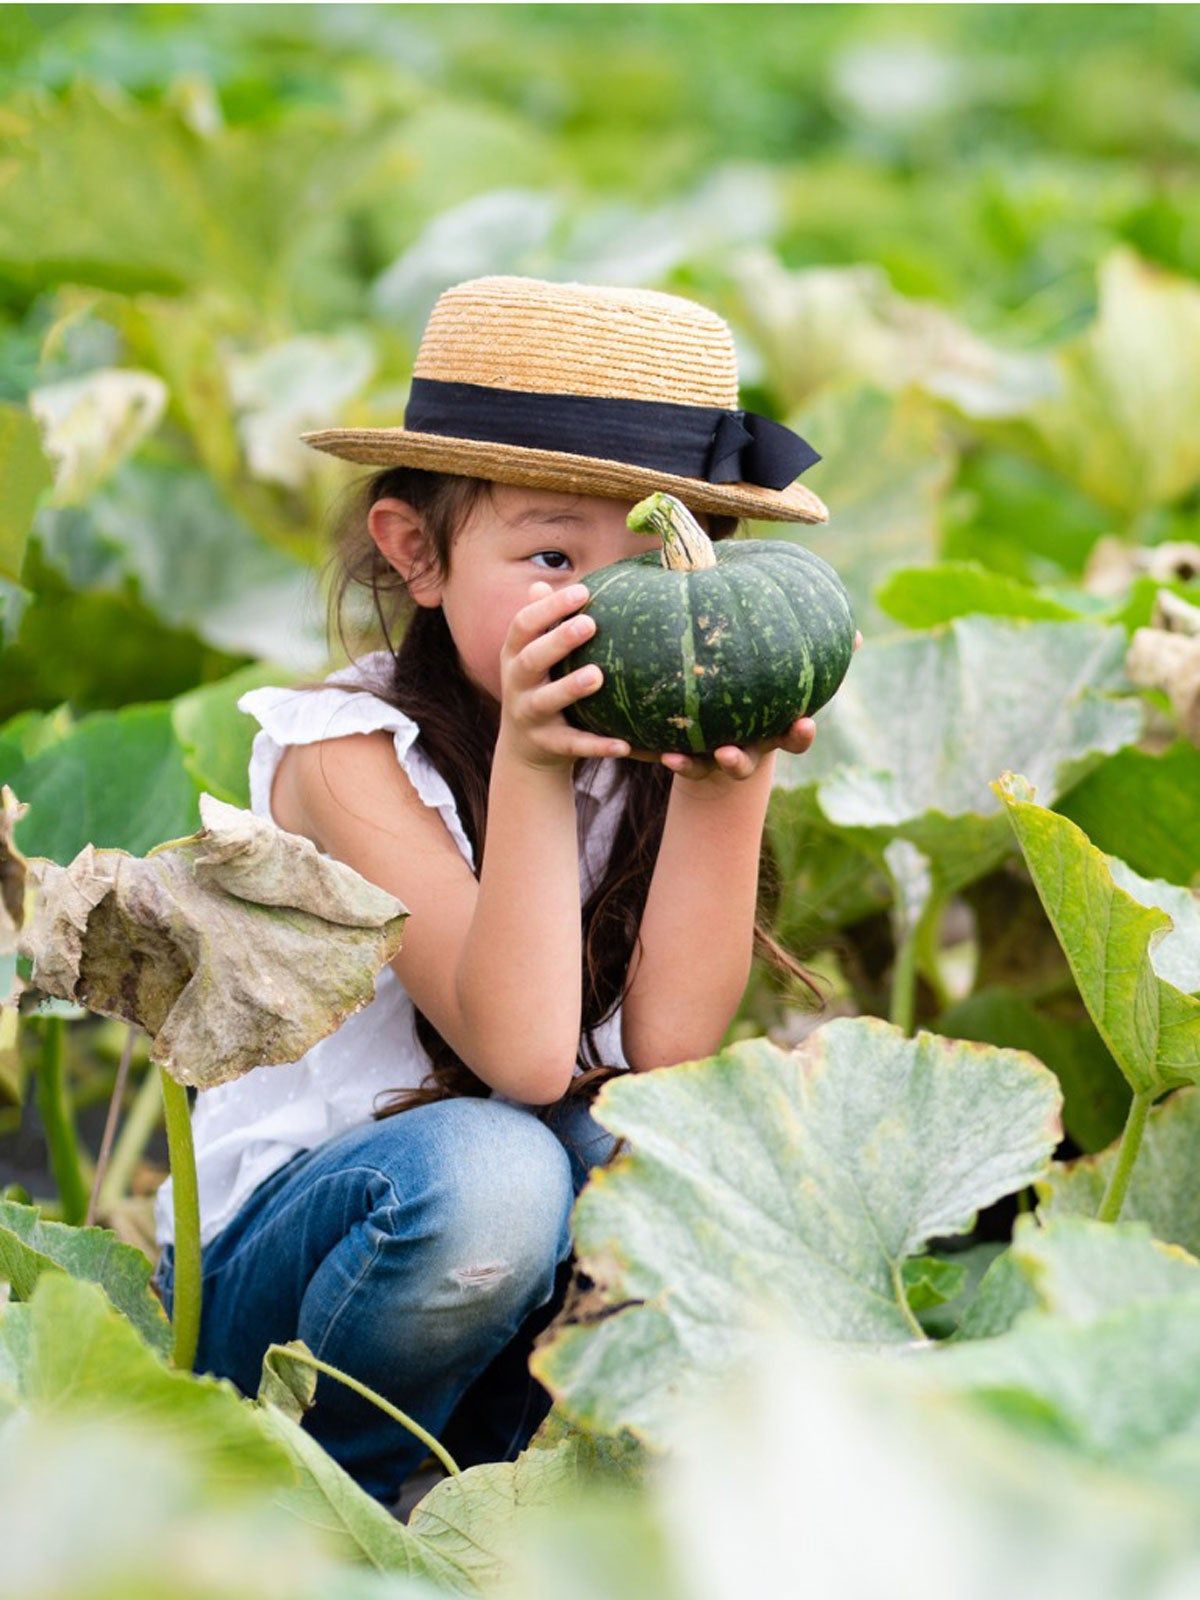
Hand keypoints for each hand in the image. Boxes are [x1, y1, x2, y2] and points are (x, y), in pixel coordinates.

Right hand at [497, 580, 630, 772]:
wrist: (525, 747)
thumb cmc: (541, 685)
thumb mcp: (534, 653)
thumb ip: (543, 623)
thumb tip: (544, 582)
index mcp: (514, 654)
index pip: (524, 624)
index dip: (549, 607)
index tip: (582, 591)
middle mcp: (516, 683)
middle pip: (532, 658)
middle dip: (558, 640)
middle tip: (590, 624)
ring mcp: (529, 715)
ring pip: (546, 701)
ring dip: (570, 688)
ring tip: (597, 676)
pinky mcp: (547, 744)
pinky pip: (573, 745)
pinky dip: (596, 745)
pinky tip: (623, 744)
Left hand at [623, 628, 862, 782]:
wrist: (725, 715)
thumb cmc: (763, 683)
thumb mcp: (788, 667)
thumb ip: (815, 650)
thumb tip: (859, 634)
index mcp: (771, 729)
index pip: (792, 739)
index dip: (800, 736)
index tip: (804, 723)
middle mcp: (743, 748)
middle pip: (745, 766)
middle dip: (738, 763)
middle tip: (728, 754)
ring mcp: (712, 756)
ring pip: (704, 769)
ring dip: (692, 766)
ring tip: (675, 757)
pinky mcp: (685, 754)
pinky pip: (675, 758)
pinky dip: (666, 755)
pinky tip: (652, 745)